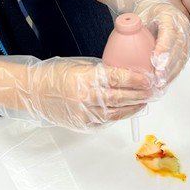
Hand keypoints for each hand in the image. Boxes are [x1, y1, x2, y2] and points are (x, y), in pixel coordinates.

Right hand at [0, 55, 154, 129]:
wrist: (34, 92)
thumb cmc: (56, 73)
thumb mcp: (81, 64)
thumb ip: (102, 70)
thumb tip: (126, 72)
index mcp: (86, 78)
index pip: (118, 78)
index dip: (136, 79)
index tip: (149, 78)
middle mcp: (86, 98)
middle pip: (122, 97)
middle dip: (141, 94)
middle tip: (155, 90)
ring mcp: (85, 114)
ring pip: (117, 112)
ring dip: (134, 107)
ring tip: (145, 100)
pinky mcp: (83, 125)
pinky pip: (107, 121)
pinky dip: (120, 115)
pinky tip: (129, 109)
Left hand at [106, 0, 189, 87]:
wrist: (153, 6)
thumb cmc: (144, 11)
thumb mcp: (137, 16)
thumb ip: (132, 26)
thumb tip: (125, 37)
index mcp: (169, 14)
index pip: (168, 32)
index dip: (163, 48)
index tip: (155, 61)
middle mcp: (181, 23)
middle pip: (178, 47)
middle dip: (169, 65)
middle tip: (158, 78)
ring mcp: (186, 34)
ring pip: (183, 55)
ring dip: (172, 71)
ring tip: (161, 83)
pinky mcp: (187, 44)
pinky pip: (182, 59)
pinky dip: (174, 71)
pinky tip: (165, 80)